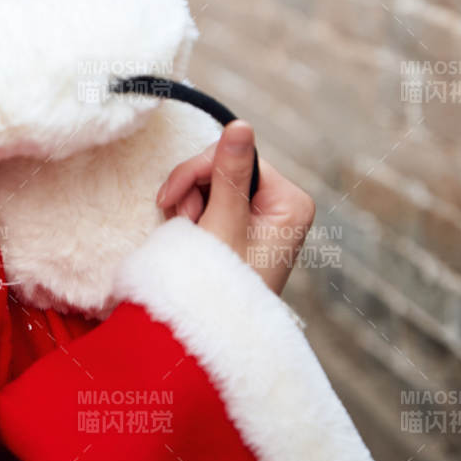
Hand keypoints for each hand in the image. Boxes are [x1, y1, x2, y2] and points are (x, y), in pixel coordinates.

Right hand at [153, 120, 316, 295]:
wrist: (206, 336)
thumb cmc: (220, 289)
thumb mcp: (223, 226)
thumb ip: (229, 175)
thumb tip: (241, 124)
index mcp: (290, 202)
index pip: (237, 157)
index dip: (198, 172)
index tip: (170, 200)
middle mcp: (282, 205)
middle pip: (224, 167)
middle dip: (193, 192)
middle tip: (181, 223)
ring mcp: (263, 216)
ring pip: (211, 183)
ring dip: (188, 204)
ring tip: (185, 234)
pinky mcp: (243, 226)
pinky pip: (209, 200)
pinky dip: (190, 214)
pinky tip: (187, 234)